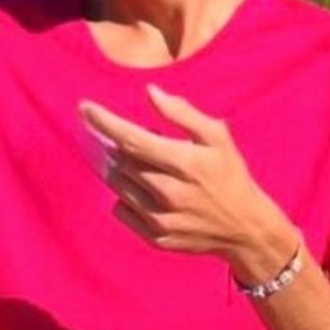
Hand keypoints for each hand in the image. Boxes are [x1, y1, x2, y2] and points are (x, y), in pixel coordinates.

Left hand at [78, 84, 297, 280]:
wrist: (245, 228)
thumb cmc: (230, 174)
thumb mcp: (217, 137)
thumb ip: (183, 113)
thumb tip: (150, 92)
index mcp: (185, 163)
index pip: (132, 138)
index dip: (104, 121)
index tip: (84, 107)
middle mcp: (169, 193)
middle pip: (121, 161)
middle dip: (115, 143)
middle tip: (129, 137)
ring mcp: (161, 218)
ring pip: (118, 185)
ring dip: (118, 167)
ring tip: (140, 161)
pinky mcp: (156, 237)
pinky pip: (121, 210)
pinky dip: (125, 195)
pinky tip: (145, 189)